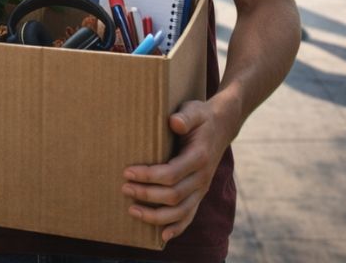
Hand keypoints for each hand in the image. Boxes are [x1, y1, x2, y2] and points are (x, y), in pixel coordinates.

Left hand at [121, 100, 228, 243]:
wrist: (221, 127)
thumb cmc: (201, 118)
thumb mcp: (194, 110)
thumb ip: (185, 116)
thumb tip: (174, 122)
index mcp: (199, 157)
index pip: (171, 174)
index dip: (148, 176)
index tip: (127, 172)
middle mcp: (202, 177)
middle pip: (173, 195)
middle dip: (146, 195)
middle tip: (124, 188)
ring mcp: (202, 189)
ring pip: (180, 212)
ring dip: (156, 216)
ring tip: (132, 211)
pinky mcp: (199, 194)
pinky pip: (189, 216)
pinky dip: (177, 228)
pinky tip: (161, 236)